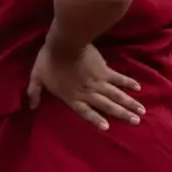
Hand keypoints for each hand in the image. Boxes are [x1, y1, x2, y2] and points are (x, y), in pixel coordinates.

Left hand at [27, 42, 143, 130]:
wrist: (65, 43)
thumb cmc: (49, 60)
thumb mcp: (36, 76)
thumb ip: (34, 91)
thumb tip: (30, 106)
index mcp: (72, 96)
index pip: (86, 112)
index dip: (96, 120)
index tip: (108, 128)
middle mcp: (88, 92)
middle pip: (107, 106)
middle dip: (122, 115)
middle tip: (136, 122)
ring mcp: (98, 81)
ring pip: (117, 95)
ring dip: (129, 103)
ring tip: (141, 112)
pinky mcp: (105, 69)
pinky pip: (119, 79)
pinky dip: (128, 83)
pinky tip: (138, 88)